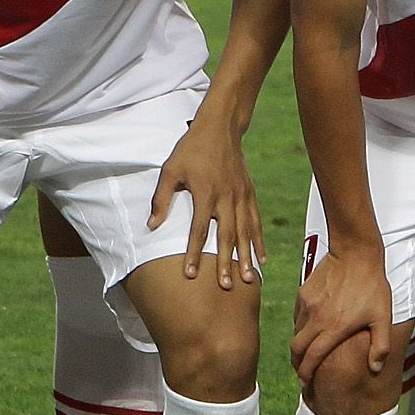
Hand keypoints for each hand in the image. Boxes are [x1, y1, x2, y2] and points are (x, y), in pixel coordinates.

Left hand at [153, 114, 263, 291]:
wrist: (220, 128)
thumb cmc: (190, 149)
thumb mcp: (170, 170)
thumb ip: (161, 199)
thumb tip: (152, 226)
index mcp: (205, 192)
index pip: (199, 230)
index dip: (195, 253)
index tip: (191, 274)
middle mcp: (226, 197)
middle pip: (227, 235)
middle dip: (227, 262)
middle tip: (226, 285)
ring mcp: (241, 195)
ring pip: (245, 231)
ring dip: (246, 257)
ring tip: (248, 279)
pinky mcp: (249, 193)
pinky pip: (256, 221)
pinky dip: (258, 240)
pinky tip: (261, 258)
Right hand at [292, 239, 394, 384]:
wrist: (356, 253)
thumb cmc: (372, 286)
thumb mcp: (383, 317)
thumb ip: (380, 346)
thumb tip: (375, 369)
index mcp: (334, 328)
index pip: (312, 359)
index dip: (306, 375)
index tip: (306, 385)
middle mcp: (316, 319)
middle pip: (297, 349)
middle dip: (297, 365)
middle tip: (303, 374)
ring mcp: (307, 305)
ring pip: (295, 333)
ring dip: (299, 347)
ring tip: (306, 354)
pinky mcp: (303, 293)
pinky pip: (297, 316)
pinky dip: (300, 328)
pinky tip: (310, 330)